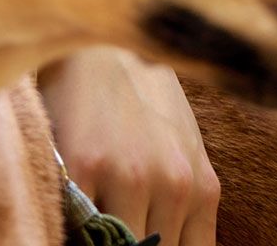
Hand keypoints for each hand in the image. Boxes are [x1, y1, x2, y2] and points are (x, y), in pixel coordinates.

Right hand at [40, 46, 219, 245]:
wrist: (105, 49)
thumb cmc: (146, 105)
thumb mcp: (184, 154)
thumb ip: (185, 205)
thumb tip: (175, 243)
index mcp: (201, 189)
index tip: (148, 245)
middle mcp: (173, 186)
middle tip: (120, 235)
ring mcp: (129, 178)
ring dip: (106, 241)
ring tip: (96, 228)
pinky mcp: (85, 168)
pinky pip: (80, 227)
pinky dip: (77, 231)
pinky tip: (75, 219)